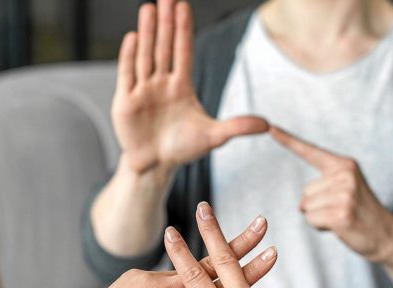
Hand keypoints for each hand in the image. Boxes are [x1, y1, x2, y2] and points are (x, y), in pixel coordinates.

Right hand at [112, 0, 267, 173]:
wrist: (154, 165)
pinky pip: (127, 74)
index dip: (184, 29)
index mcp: (182, 87)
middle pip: (164, 47)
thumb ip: (237, 127)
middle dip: (166, 22)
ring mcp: (143, 91)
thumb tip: (267, 124)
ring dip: (148, 33)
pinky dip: (129, 56)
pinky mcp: (125, 101)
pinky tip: (133, 37)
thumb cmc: (182, 149)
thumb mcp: (212, 137)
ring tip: (149, 8)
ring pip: (146, 56)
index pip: (183, 52)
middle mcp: (162, 84)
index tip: (184, 5)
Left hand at [271, 126, 392, 265]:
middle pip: (305, 192)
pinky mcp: (341, 213)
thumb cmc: (358, 212)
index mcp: (344, 165)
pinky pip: (311, 219)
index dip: (288, 140)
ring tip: (340, 217)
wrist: (385, 234)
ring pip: (306, 206)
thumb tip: (301, 203)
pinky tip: (339, 226)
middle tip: (340, 210)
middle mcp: (345, 175)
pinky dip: (320, 226)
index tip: (270, 128)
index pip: (310, 151)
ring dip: (318, 217)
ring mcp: (344, 194)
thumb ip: (324, 183)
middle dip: (316, 206)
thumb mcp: (345, 188)